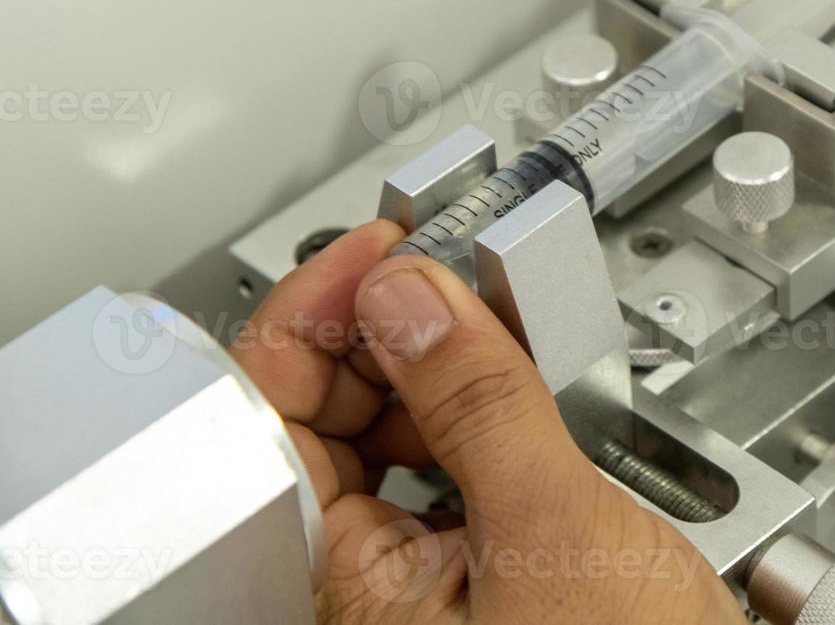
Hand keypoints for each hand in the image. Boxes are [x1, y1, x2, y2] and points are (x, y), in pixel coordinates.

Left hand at [232, 221, 744, 624]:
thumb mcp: (554, 524)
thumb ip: (478, 403)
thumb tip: (409, 299)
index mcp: (349, 586)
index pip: (275, 418)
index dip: (318, 317)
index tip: (379, 248)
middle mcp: (365, 592)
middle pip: (321, 422)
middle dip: (378, 332)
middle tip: (439, 273)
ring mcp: (417, 588)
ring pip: (383, 443)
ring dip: (428, 369)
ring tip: (479, 320)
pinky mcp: (471, 580)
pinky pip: (439, 473)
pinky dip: (467, 416)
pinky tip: (503, 389)